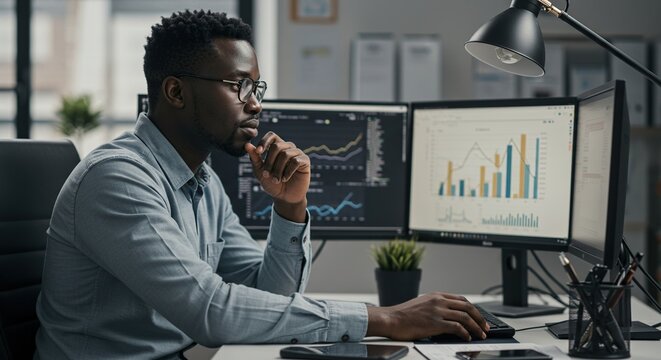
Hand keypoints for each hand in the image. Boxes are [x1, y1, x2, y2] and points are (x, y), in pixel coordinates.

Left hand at [245, 132, 309, 221]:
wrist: (284, 197)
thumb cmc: (272, 183)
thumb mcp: (260, 171)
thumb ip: (254, 158)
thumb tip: (247, 145)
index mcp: (277, 147)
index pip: (271, 135)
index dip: (264, 142)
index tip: (259, 152)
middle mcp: (288, 147)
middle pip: (277, 146)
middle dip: (269, 162)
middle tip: (267, 175)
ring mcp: (297, 153)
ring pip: (285, 154)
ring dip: (278, 169)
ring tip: (276, 180)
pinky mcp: (305, 161)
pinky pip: (295, 161)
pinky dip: (287, 172)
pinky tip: (285, 179)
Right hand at [366, 292, 488, 340]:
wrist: (391, 319)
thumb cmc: (403, 314)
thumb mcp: (422, 303)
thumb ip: (435, 305)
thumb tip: (449, 314)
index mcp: (436, 295)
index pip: (462, 299)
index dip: (473, 309)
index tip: (479, 317)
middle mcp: (439, 301)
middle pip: (467, 307)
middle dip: (479, 318)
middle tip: (485, 327)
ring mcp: (437, 311)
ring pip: (465, 317)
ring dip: (476, 327)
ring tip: (481, 334)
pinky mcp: (435, 323)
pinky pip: (456, 327)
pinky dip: (465, 333)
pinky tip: (467, 338)